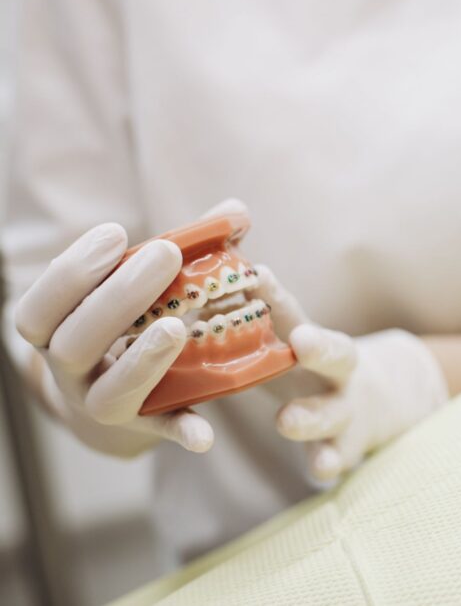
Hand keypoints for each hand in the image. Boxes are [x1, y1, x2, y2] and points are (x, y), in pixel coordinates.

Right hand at [10, 199, 247, 456]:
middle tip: (167, 254)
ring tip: (176, 326)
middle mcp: (70, 373)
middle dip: (119, 296)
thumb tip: (237, 211)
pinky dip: (182, 431)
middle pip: (74, 344)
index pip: (38, 309)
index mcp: (55, 332)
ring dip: (142, 359)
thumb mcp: (143, 284)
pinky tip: (206, 433)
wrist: (122, 390)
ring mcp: (104, 405)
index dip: (70, 272)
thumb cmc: (132, 318)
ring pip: (109, 393)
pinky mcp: (147, 425)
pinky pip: (162, 431)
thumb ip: (188, 245)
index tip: (118, 233)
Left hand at [251, 267, 448, 481]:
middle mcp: (336, 370)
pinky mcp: (344, 446)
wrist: (375, 401)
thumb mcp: (291, 339)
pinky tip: (319, 469)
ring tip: (285, 421)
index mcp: (313, 338)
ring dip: (311, 416)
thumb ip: (253, 320)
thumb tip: (195, 287)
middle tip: (301, 342)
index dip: (275, 295)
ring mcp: (344, 409)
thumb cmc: (309, 366)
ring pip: (332, 412)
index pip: (293, 313)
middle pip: (336, 353)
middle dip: (320, 347)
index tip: (258, 275)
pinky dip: (328, 461)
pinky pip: (336, 455)